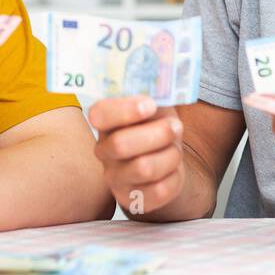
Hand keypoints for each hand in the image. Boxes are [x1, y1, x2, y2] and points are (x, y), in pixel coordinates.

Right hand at [88, 96, 185, 215]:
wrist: (169, 160)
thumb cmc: (158, 127)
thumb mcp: (156, 104)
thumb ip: (153, 92)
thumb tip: (162, 73)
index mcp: (106, 122)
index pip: (99, 114)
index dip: (124, 109)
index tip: (150, 105)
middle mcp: (104, 151)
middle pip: (121, 145)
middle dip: (157, 134)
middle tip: (176, 127)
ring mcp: (115, 178)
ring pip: (144, 168)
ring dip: (170, 155)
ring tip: (175, 149)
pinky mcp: (131, 200)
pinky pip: (158, 191)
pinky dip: (174, 178)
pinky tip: (173, 170)